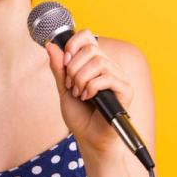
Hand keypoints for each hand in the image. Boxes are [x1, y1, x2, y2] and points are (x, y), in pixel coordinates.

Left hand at [44, 30, 133, 155]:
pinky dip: (92, 87)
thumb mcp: (63, 89)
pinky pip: (108, 78)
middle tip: (71, 86)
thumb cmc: (80, 116)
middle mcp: (109, 67)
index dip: (74, 44)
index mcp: (95, 63)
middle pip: (91, 49)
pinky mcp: (125, 90)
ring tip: (78, 94)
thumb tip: (50, 45)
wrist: (89, 139)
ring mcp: (118, 78)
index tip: (64, 61)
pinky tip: (87, 98)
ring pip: (98, 62)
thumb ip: (58, 68)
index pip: (88, 37)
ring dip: (81, 79)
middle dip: (74, 68)